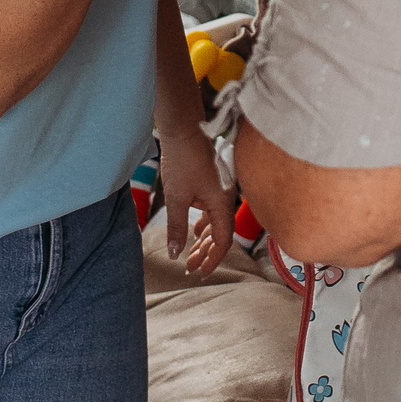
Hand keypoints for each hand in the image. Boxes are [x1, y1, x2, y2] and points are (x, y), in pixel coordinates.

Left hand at [157, 122, 232, 277]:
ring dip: (203, 240)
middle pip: (220, 234)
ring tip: (190, 255)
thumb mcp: (176, 198)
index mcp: (222, 204)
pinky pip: (212, 211)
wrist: (183, 130)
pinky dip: (204, 224)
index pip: (223, 240)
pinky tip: (195, 232)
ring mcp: (219, 191)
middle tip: (190, 268)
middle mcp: (225, 199)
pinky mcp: (212, 184)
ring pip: (215, 223)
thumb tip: (175, 254)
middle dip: (205, 253)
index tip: (200, 272)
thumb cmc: (182, 161)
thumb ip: (177, 228)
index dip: (213, 259)